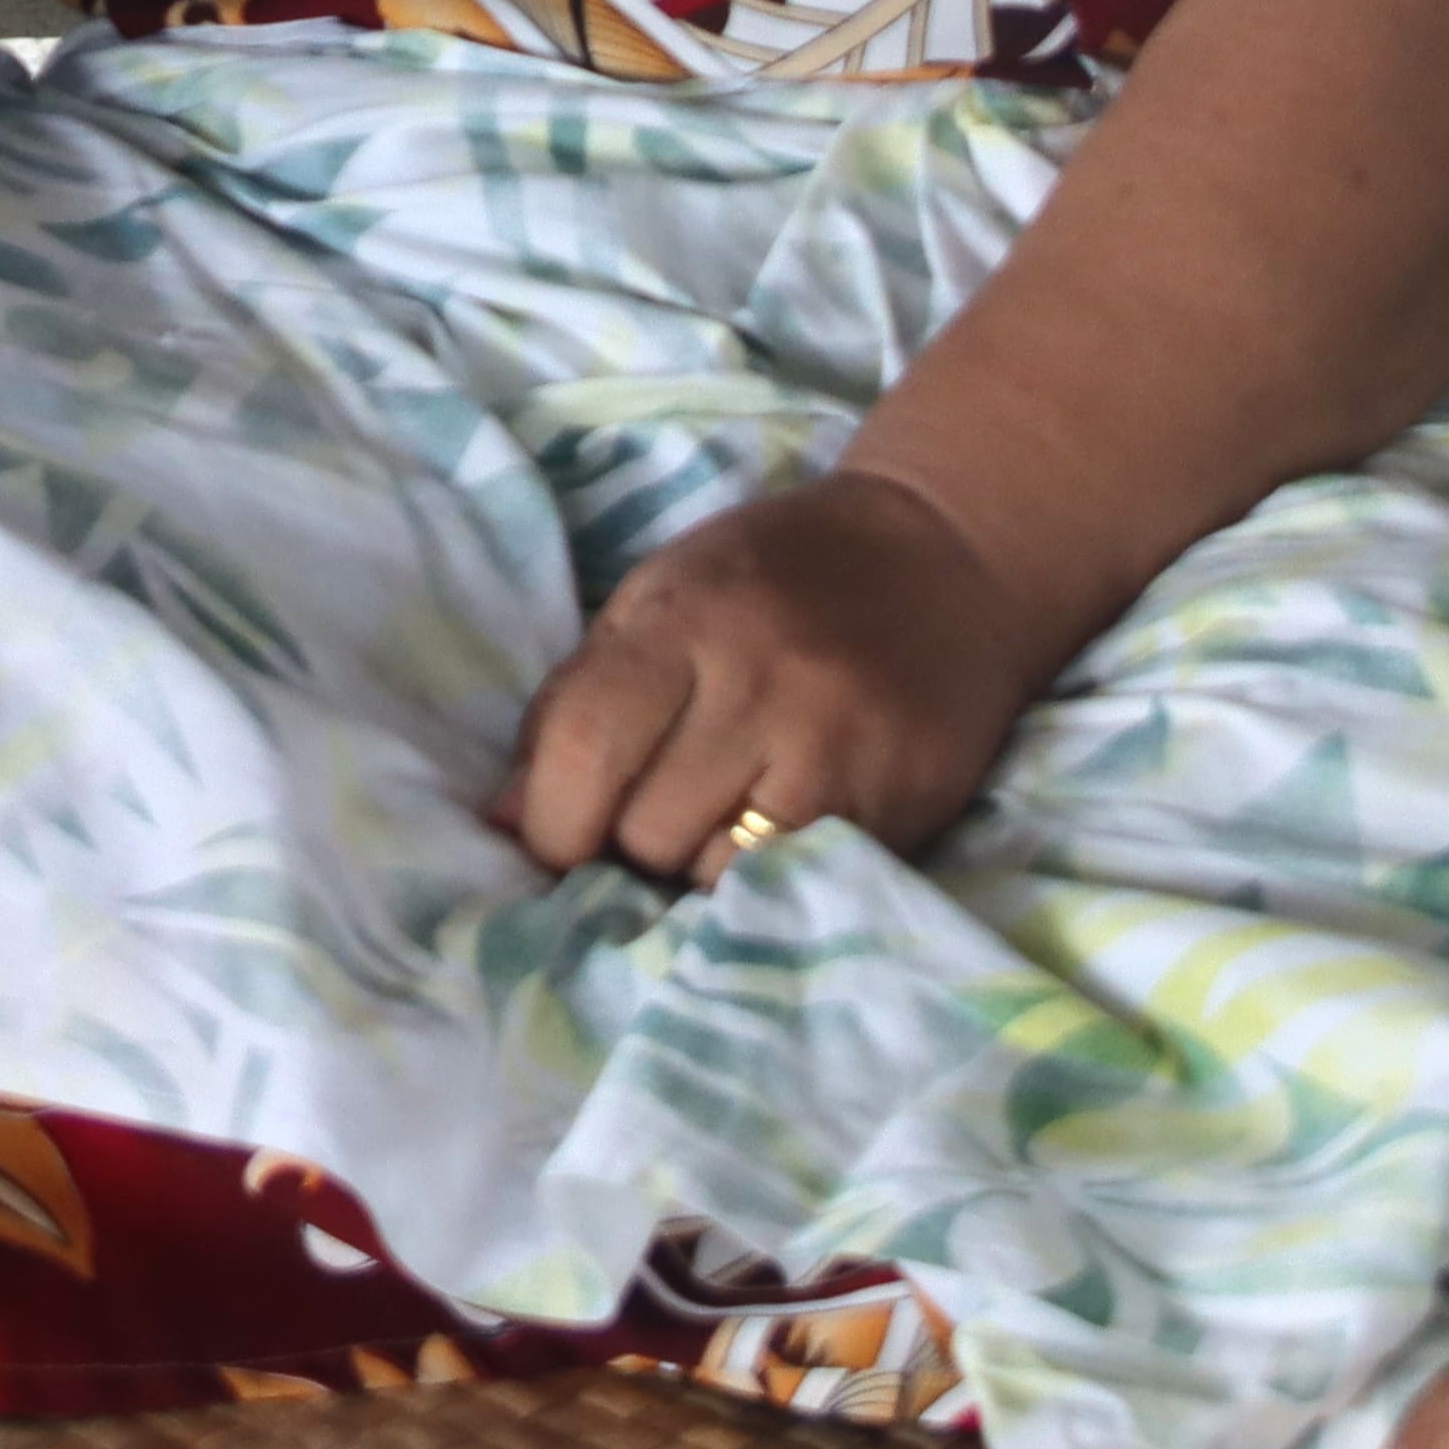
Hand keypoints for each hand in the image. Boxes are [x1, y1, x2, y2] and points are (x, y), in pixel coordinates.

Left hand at [500, 469, 1047, 888]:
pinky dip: (768, 879)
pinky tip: (773, 836)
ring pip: (716, 874)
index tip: (549, 837)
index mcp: (686, 619)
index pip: (585, 746)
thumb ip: (575, 702)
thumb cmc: (774, 579)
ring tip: (718, 819)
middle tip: (650, 813)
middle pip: (647, 829)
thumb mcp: (658, 598)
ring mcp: (839, 752)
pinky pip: (796, 885)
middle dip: (628, 842)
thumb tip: (503, 821)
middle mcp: (763, 685)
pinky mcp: (901, 808)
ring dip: (697, 866)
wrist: (945, 564)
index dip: (549, 819)